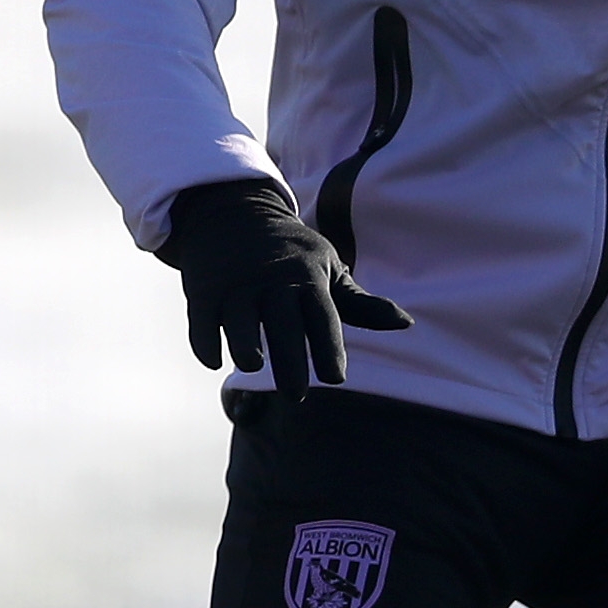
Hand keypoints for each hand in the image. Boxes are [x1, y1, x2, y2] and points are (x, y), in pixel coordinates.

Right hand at [156, 176, 409, 389]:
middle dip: (290, 361)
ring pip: (238, 322)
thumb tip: (405, 323)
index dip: (329, 348)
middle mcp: (272, 283)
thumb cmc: (290, 252)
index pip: (322, 318)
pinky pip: (201, 323)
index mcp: (307, 279)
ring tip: (253, 367)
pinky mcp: (203, 291)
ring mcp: (235, 287)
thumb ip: (359, 304)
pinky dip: (205, 344)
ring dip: (244, 345)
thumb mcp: (327, 268)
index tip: (336, 378)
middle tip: (297, 395)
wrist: (233, 212)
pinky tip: (215, 361)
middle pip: (283, 326)